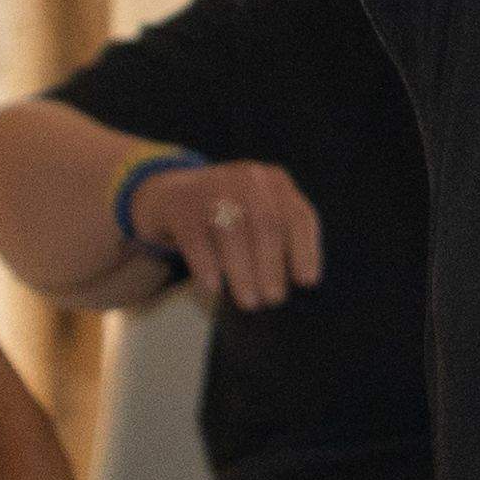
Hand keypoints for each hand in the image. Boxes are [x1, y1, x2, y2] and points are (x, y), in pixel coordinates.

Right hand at [126, 151, 325, 309]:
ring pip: (231, 232)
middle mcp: (247, 178)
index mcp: (275, 182)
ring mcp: (212, 186)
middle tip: (274, 300)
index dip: (306, 250)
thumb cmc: (229, 215)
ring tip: (249, 302)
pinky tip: (213, 288)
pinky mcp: (181, 204)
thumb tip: (301, 283)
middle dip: (272, 266)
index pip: (298, 216)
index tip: (307, 282)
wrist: (171, 195)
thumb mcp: (260, 214)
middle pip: (266, 224)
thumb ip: (282, 238)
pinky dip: (207, 266)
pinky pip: (196, 239)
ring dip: (242, 272)